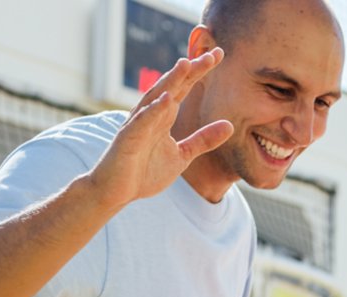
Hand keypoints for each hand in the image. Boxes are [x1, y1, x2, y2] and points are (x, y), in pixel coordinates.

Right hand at [88, 50, 233, 208]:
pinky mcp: (128, 139)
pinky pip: (142, 123)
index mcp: (163, 117)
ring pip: (155, 98)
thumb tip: (229, 125)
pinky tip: (166, 100)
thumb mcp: (182, 155)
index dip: (199, 72)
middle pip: (172, 87)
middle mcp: (150, 115)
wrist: (116, 192)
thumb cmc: (144, 172)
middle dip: (191, 70)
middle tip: (212, 54)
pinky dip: (154, 111)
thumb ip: (203, 140)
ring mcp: (138, 125)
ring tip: (186, 64)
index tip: (218, 55)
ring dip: (170, 82)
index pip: (183, 88)